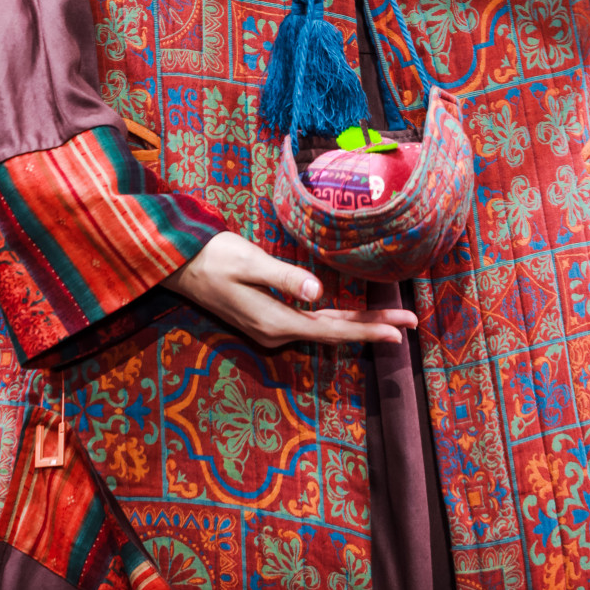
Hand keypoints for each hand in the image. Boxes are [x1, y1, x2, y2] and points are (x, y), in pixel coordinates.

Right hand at [166, 232, 416, 348]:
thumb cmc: (213, 256)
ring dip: (357, 325)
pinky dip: (336, 321)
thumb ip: (283, 276)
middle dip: (371, 328)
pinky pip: (311, 324)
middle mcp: (275, 331)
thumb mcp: (248, 261)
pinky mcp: (267, 319)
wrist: (179, 265)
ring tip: (391, 322)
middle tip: (410, 324)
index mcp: (274, 321)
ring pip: (323, 329)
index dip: (366, 330)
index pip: (331, 328)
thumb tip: (318, 291)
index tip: (399, 332)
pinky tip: (350, 318)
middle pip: (333, 332)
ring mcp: (270, 328)